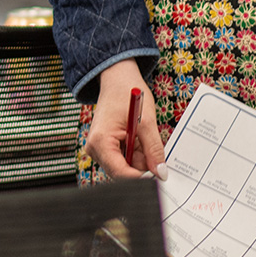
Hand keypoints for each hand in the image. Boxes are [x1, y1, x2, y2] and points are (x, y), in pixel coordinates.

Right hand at [88, 61, 164, 179]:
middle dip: (141, 163)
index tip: (159, 175)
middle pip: (122, 172)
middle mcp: (95, 148)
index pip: (120, 173)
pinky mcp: (104, 148)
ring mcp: (99, 149)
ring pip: (125, 167)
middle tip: (151, 145)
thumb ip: (154, 149)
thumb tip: (160, 172)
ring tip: (141, 135)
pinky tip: (136, 137)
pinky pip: (123, 159)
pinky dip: (135, 152)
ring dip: (139, 156)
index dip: (141, 177)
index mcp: (100, 141)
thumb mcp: (147, 121)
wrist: (118, 79)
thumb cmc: (127, 93)